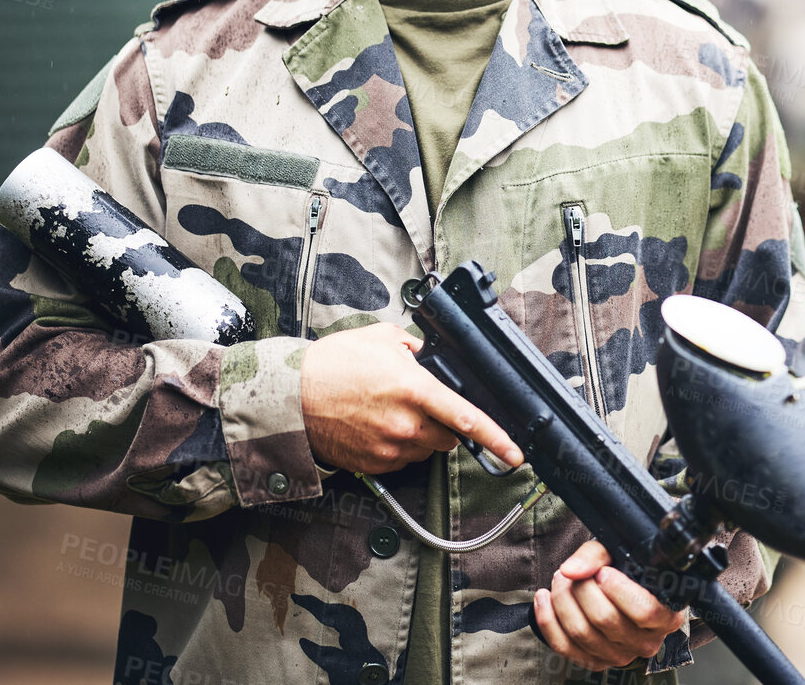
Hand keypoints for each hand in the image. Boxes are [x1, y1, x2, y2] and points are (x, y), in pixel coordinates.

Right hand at [300, 322, 521, 474]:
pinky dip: (399, 447)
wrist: (290, 396)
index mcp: (414, 390)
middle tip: (423, 405)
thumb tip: (431, 357)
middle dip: (448, 423)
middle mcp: (405, 424)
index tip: (515, 453)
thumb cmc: (332, 364)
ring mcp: (389, 448)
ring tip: (392, 412)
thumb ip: (416, 348)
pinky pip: (402, 460)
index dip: (496, 438)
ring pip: (427, 449)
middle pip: (450, 436)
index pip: (466, 417)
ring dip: (423, 435)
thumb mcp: (381, 338)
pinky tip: (378, 427)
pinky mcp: (373, 465)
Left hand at [534, 540, 688, 671]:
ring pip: (582, 632)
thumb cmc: (626, 571)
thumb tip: (572, 569)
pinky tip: (544, 599)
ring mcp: (620, 656)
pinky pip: (564, 646)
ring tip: (559, 579)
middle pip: (606, 619)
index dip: (619, 590)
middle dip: (582, 589)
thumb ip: (597, 555)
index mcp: (666, 616)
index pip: (644, 610)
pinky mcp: (595, 662)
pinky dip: (548, 620)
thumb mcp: (619, 553)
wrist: (619, 588)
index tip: (603, 572)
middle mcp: (646, 642)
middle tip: (572, 571)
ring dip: (562, 601)